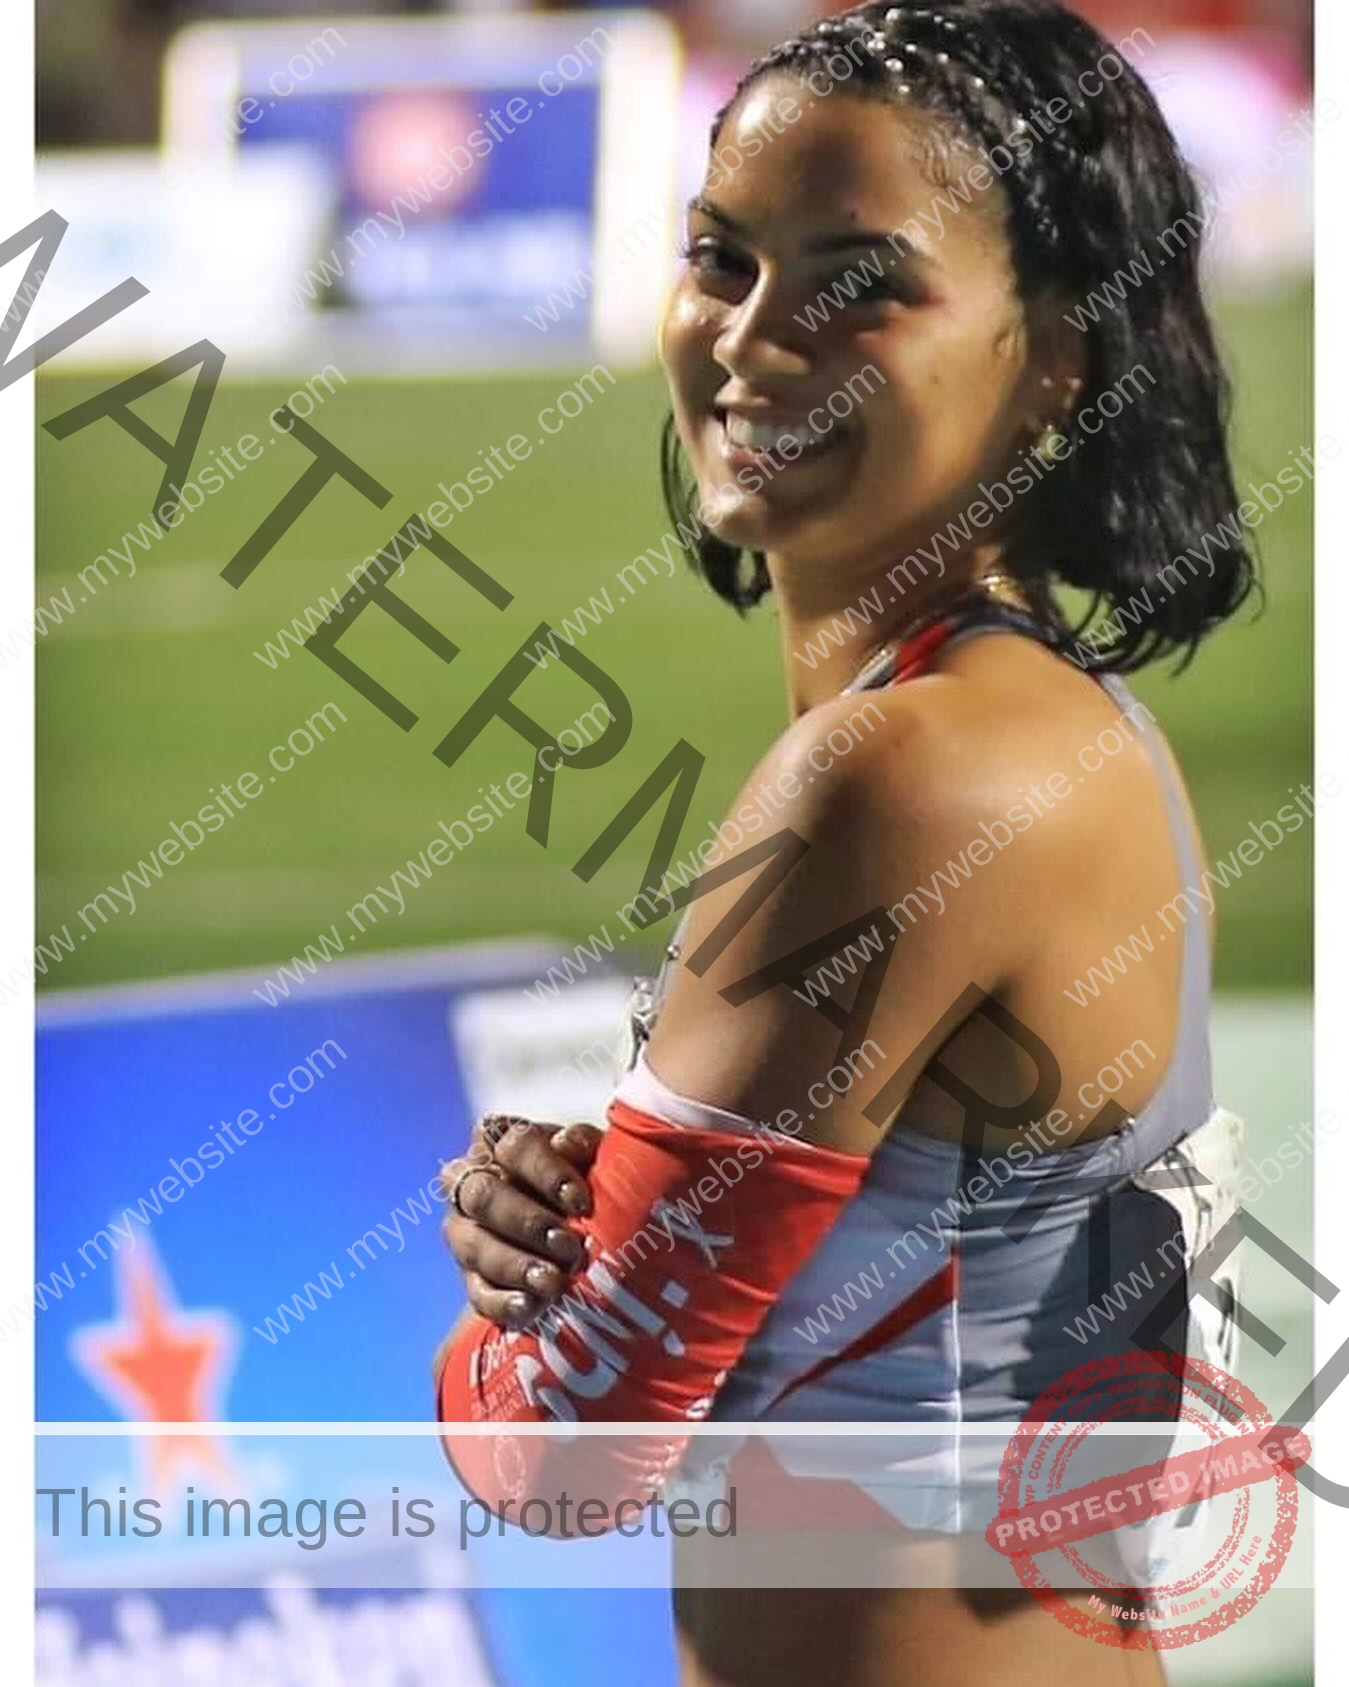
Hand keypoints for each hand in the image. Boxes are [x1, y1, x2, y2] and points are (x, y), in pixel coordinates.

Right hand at [441, 1115, 601, 1328]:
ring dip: (514, 1264)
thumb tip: (565, 1141)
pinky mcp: (472, 1277)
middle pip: (483, 1195)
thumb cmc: (590, 1180)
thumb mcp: (596, 1157)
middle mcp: (471, 1181)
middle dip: (527, 1223)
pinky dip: (502, 1302)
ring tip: (554, 1282)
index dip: (546, 1172)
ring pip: (472, 1244)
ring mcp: (465, 1232)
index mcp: (501, 1141)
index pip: (514, 1146)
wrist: (586, 1232)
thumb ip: (583, 1144)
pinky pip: (476, 1292)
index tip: (580, 1201)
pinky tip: (532, 1307)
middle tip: (569, 1246)